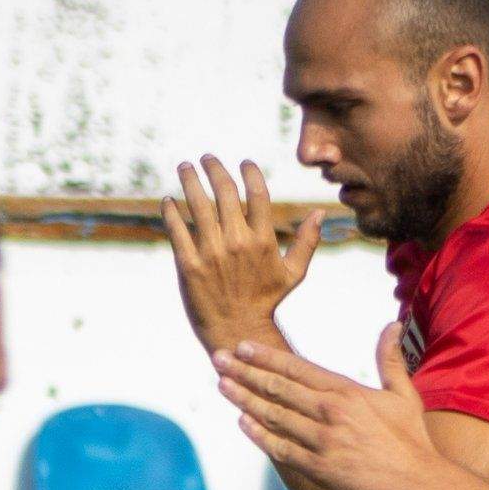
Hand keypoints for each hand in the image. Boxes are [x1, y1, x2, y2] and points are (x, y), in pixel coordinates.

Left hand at [161, 158, 323, 355]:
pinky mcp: (188, 265)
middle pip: (224, 192)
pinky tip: (168, 201)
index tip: (243, 162)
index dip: (249, 172)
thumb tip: (320, 213)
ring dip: (189, 180)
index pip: (257, 193)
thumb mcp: (293, 274)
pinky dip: (171, 211)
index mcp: (263, 240)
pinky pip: (177, 229)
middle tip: (206, 158)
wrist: (237, 331)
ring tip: (184, 167)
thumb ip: (307, 242)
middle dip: (213, 168)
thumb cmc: (266, 302)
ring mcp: (211, 253)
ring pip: (197, 204)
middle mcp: (237, 242)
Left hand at [214, 328, 448, 489]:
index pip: (297, 368)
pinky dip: (259, 435)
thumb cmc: (412, 440)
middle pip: (277, 387)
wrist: (419, 485)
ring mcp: (322, 441)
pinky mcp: (318, 469)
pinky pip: (280, 448)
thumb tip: (392, 324)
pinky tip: (242, 422)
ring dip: (244, 399)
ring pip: (273, 415)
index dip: (266, 356)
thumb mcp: (403, 394)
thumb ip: (390, 359)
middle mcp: (330, 412)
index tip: (242, 347)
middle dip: (244, 372)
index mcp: (347, 392)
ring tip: (222, 385)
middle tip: (218, 359)